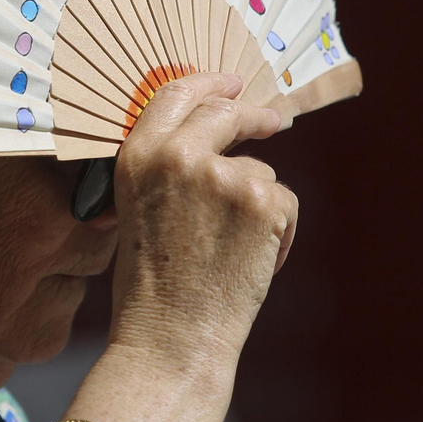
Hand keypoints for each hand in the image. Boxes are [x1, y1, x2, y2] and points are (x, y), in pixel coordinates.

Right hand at [107, 72, 297, 364]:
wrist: (170, 339)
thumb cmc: (153, 287)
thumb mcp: (140, 210)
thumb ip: (168, 170)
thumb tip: (215, 139)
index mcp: (138, 156)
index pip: (175, 93)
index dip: (208, 82)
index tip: (230, 82)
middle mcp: (177, 155)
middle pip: (227, 113)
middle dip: (253, 116)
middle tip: (271, 121)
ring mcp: (222, 174)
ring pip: (260, 172)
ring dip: (257, 206)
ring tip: (230, 254)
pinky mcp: (261, 200)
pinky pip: (284, 203)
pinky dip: (279, 234)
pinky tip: (252, 263)